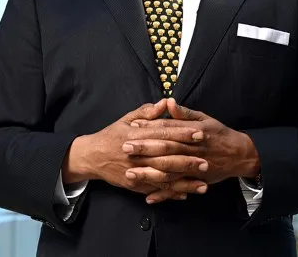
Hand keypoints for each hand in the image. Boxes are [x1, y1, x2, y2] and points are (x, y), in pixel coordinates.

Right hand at [62, 99, 208, 200]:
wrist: (90, 156)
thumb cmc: (111, 135)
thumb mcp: (126, 118)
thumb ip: (147, 111)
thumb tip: (166, 102)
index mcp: (136, 134)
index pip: (163, 133)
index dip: (182, 133)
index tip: (200, 133)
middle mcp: (137, 154)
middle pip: (165, 157)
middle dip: (187, 160)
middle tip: (206, 161)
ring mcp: (136, 171)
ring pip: (163, 177)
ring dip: (183, 181)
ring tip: (203, 183)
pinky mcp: (134, 184)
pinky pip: (155, 189)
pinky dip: (170, 193)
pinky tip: (186, 194)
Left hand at [125, 98, 259, 201]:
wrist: (239, 154)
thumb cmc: (219, 134)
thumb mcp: (204, 118)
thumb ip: (184, 113)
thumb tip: (168, 102)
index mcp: (193, 131)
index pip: (168, 127)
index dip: (150, 126)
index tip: (132, 126)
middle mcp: (192, 149)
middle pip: (166, 148)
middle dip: (144, 148)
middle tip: (125, 147)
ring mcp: (194, 166)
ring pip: (169, 171)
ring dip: (149, 173)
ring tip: (130, 173)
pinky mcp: (196, 180)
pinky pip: (178, 188)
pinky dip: (164, 194)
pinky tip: (148, 197)